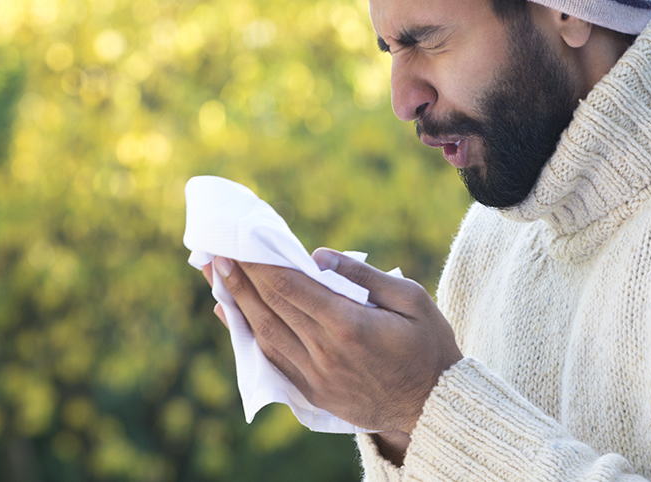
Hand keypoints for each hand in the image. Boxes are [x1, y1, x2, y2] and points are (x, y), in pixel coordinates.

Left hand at [202, 249, 462, 436]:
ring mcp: (316, 377)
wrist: (435, 407)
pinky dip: (248, 336)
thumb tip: (318, 256)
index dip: (259, 264)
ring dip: (236, 304)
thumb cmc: (429, 346)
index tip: (238, 243)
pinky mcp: (313, 393)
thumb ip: (363, 276)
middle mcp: (324, 353)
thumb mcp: (411, 299)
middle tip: (215, 253)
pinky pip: (272, 361)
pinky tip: (232, 315)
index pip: (290, 287)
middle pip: (271, 308)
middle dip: (240, 278)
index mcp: (349, 325)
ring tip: (215, 277)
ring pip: (264, 335)